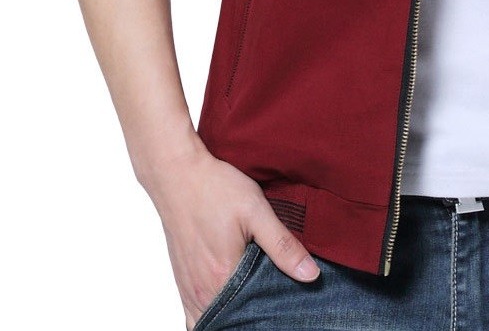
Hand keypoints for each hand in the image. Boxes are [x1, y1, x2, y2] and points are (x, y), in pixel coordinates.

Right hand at [140, 135, 319, 329]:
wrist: (176, 173)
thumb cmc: (215, 188)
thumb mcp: (255, 210)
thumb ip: (283, 245)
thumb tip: (311, 274)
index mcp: (222, 279)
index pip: (251, 317)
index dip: (269, 316)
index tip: (285, 309)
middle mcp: (201, 291)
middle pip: (230, 322)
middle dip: (252, 319)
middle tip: (273, 305)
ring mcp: (188, 288)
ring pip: (211, 320)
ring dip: (232, 317)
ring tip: (256, 304)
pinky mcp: (182, 280)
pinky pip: (195, 313)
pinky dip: (214, 312)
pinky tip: (232, 299)